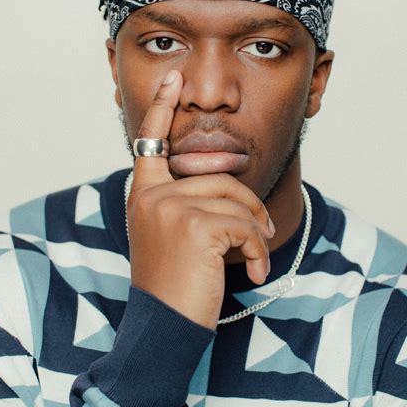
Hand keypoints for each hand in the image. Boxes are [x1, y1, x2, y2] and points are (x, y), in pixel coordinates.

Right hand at [127, 69, 274, 329]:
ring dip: (255, 233)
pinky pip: (245, 225)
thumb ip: (187, 202)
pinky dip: (258, 249)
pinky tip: (254, 272)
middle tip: (262, 233)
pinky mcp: (194, 226)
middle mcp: (151, 194)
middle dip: (248, 207)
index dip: (162, 107)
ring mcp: (170, 207)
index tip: (173, 78)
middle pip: (219, 178)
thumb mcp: (173, 235)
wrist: (164, 328)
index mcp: (144, 193)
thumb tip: (228, 180)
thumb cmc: (175, 284)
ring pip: (236, 202)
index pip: (152, 141)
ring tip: (254, 259)